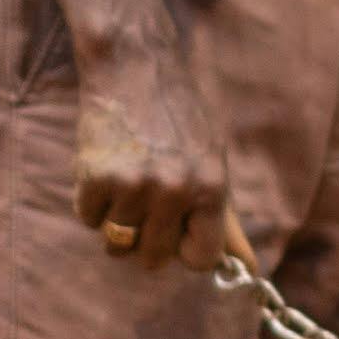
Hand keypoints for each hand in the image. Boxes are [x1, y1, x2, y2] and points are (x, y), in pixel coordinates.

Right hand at [72, 29, 235, 270]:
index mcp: (212, 189)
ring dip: (116, 221)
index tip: (176, 234)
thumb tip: (251, 270)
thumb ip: (225, 220)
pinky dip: (92, 202)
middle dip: (146, 240)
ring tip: (126, 183)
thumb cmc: (179, 120)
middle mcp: (176, 191)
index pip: (201, 260)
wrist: (134, 68)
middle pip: (154, 258)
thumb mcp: (212, 164)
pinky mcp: (96, 178)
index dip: (184, 251)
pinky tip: (104, 167)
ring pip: (117, 243)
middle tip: (145, 204)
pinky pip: (88, 219)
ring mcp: (135, 185)